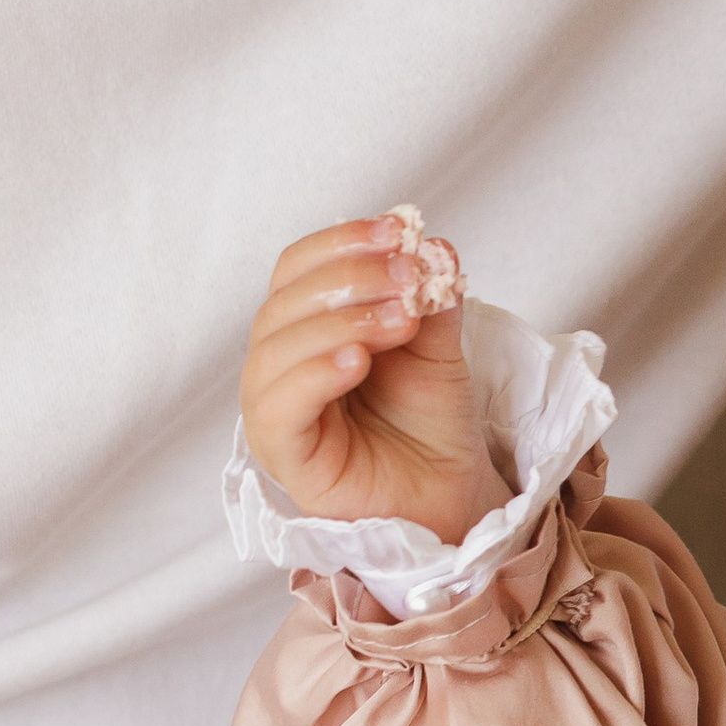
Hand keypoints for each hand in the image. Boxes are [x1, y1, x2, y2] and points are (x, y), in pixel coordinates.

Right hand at [240, 215, 508, 546]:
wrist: (448, 496)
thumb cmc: (428, 425)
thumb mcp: (437, 348)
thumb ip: (431, 299)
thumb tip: (435, 246)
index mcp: (306, 329)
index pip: (299, 268)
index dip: (343, 242)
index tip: (400, 229)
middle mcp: (281, 364)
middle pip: (286, 301)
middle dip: (351, 278)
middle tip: (409, 276)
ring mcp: (276, 410)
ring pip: (278, 348)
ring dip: (342, 321)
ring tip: (402, 320)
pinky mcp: (284, 454)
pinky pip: (278, 407)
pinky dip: (314, 374)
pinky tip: (356, 360)